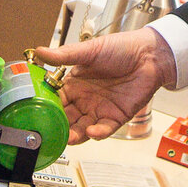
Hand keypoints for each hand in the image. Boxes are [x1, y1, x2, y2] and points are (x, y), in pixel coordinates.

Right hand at [35, 28, 176, 143]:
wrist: (150, 55)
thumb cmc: (121, 48)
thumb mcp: (89, 50)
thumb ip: (64, 55)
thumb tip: (40, 51)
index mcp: (74, 84)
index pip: (55, 99)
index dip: (46, 106)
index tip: (36, 112)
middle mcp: (84, 99)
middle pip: (66, 118)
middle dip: (58, 127)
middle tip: (50, 132)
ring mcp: (100, 109)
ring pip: (82, 128)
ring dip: (75, 135)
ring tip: (69, 138)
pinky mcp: (117, 116)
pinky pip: (104, 129)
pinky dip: (97, 132)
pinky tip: (91, 131)